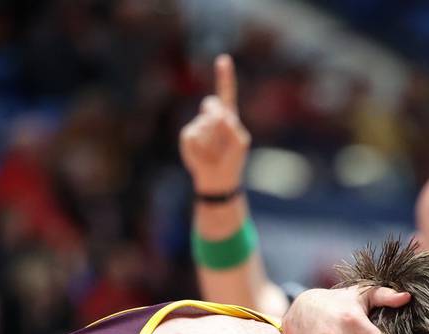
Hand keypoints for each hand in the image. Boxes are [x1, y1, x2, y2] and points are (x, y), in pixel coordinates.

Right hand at [179, 54, 249, 194]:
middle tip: (222, 139)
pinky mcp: (188, 136)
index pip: (226, 93)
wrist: (218, 179)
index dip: (224, 76)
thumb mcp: (240, 142)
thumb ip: (233, 126)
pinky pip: (194, 135)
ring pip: (204, 124)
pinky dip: (201, 147)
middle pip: (212, 105)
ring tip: (215, 153)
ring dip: (212, 141)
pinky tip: (204, 155)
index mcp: (227, 116)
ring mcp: (198, 125)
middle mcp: (211, 117)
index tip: (223, 59)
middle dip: (217, 119)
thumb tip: (219, 114)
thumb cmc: (232, 160)